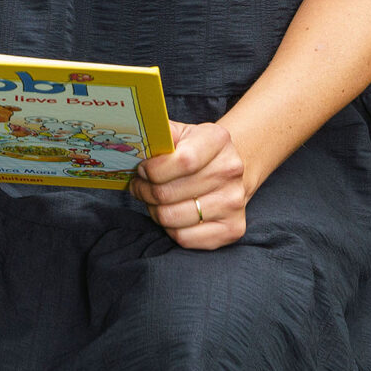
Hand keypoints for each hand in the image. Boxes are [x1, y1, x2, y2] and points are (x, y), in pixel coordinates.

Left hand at [129, 119, 247, 248]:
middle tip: (139, 186)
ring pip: (173, 217)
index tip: (141, 169)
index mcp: (218, 139)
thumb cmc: (197, 150)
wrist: (228, 170)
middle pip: (170, 192)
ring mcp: (233, 202)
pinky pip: (184, 238)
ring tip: (151, 200)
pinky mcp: (232, 229)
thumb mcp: (181, 133)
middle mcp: (230, 170)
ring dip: (154, 210)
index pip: (183, 161)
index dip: (154, 170)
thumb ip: (160, 134)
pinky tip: (169, 214)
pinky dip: (169, 228)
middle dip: (145, 191)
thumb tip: (136, 143)